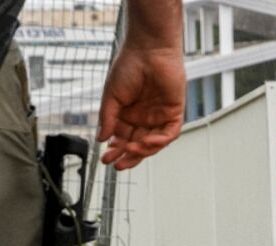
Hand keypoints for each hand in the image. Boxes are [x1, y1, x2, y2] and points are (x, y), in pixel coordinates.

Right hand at [97, 47, 186, 170]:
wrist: (149, 50)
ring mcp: (159, 116)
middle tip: (118, 165)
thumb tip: (101, 138)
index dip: (115, 150)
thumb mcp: (111, 95)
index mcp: (127, 114)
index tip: (106, 159)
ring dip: (143, 150)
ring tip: (131, 150)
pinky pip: (169, 133)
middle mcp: (144, 118)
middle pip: (137, 144)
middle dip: (128, 156)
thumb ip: (107, 118)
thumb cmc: (129, 66)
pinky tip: (148, 142)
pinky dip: (159, 140)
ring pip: (153, 142)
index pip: (122, 139)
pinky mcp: (174, 112)